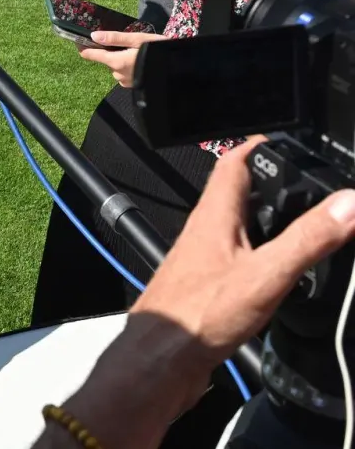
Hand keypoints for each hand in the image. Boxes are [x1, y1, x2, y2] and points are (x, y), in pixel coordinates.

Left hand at [50, 137, 354, 448]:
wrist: (161, 362)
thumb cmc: (199, 317)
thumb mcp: (266, 274)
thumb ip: (308, 239)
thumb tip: (349, 203)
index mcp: (214, 217)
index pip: (233, 163)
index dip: (260, 144)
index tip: (285, 136)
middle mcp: (204, 232)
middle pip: (237, 193)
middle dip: (269, 181)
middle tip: (302, 177)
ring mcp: (203, 260)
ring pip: (238, 227)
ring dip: (266, 219)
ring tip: (300, 220)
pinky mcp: (207, 287)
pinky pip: (237, 259)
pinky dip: (261, 255)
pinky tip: (279, 273)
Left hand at [77, 30, 167, 87]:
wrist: (178, 68)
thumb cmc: (159, 51)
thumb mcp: (138, 39)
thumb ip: (115, 38)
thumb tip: (94, 36)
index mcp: (116, 62)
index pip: (90, 55)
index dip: (82, 46)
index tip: (78, 39)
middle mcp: (118, 74)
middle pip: (106, 59)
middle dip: (112, 50)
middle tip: (127, 42)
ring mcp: (125, 82)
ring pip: (116, 66)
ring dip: (122, 58)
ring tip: (138, 51)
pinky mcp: (133, 86)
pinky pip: (125, 73)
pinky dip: (129, 66)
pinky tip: (141, 60)